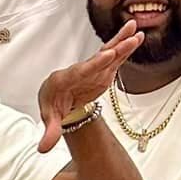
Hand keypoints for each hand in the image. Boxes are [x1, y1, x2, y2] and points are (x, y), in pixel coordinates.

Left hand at [37, 22, 143, 150]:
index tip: (107, 55)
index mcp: (65, 79)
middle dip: (112, 49)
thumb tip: (43, 148)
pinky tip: (137, 37)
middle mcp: (80, 70)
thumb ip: (50, 132)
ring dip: (121, 42)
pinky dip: (125, 48)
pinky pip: (115, 57)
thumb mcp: (50, 119)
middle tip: (127, 39)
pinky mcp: (102, 70)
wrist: (58, 98)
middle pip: (97, 59)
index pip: (81, 71)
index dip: (94, 64)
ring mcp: (93, 69)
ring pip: (108, 53)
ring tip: (135, 30)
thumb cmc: (53, 105)